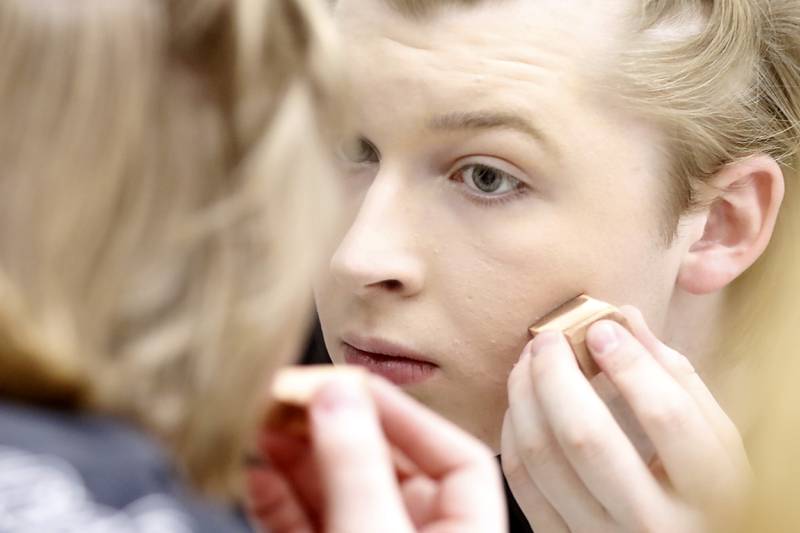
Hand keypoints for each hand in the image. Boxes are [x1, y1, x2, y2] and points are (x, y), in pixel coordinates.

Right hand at [246, 374, 506, 532]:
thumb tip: (337, 392)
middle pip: (385, 466)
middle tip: (293, 396)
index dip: (403, 413)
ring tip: (264, 424)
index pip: (454, 456)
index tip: (351, 384)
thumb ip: (356, 466)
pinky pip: (309, 523)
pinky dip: (280, 499)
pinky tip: (258, 473)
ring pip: (340, 491)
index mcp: (466, 531)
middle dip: (334, 428)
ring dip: (298, 458)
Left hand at [502, 306, 750, 532]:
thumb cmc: (703, 489)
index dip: (629, 363)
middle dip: (556, 374)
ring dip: (524, 396)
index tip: (601, 327)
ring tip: (527, 362)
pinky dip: (513, 433)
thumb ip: (677, 378)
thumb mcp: (715, 439)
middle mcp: (657, 525)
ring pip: (542, 458)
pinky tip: (522, 405)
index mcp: (711, 492)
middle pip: (587, 437)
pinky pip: (522, 484)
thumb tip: (625, 317)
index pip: (666, 415)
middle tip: (547, 339)